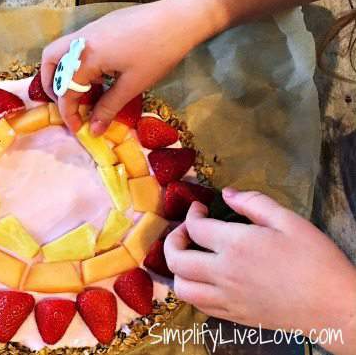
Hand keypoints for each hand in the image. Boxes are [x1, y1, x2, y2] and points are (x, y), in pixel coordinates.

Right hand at [40, 0, 213, 134]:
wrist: (179, 19)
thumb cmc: (157, 53)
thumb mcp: (133, 85)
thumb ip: (108, 107)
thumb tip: (93, 130)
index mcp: (87, 56)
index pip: (66, 89)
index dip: (69, 113)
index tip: (78, 129)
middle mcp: (82, 40)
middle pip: (49, 60)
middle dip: (51, 84)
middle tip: (66, 103)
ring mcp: (91, 29)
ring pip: (62, 49)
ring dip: (64, 71)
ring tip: (85, 90)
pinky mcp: (101, 25)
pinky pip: (78, 45)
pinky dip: (79, 62)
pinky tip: (102, 74)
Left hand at [164, 188, 355, 354]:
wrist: (337, 309)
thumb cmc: (317, 261)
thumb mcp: (290, 221)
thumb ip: (254, 203)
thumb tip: (227, 194)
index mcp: (235, 245)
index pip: (195, 227)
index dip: (191, 214)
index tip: (199, 208)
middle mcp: (224, 273)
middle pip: (176, 259)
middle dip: (173, 241)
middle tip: (186, 232)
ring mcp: (228, 299)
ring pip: (182, 288)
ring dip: (178, 270)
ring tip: (191, 257)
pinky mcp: (236, 317)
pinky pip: (200, 306)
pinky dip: (194, 290)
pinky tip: (205, 279)